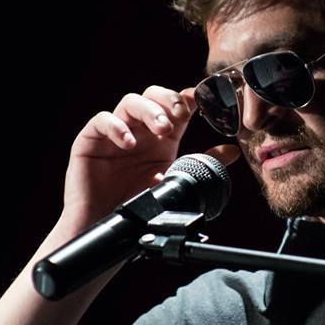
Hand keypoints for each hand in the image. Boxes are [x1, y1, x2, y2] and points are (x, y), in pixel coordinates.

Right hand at [61, 86, 239, 228]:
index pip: (174, 106)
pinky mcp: (90, 141)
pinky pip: (101, 121)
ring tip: (161, 130)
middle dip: (168, 100)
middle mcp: (139, 130)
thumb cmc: (141, 206)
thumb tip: (233, 151)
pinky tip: (128, 142)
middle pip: (152, 95)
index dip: (187, 98)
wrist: (109, 230)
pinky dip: (116, 126)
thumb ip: (202, 165)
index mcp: (161, 137)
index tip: (201, 100)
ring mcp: (115, 133)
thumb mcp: (176, 182)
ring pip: (130, 102)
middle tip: (180, 115)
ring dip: (149, 110)